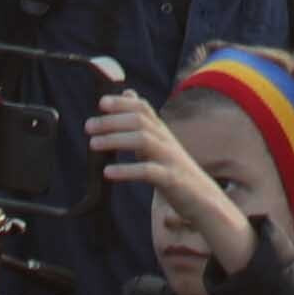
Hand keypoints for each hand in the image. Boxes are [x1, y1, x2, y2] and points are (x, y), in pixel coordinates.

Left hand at [95, 90, 257, 278]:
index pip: (143, 109)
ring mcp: (170, 159)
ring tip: (92, 145)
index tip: (101, 102)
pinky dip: (127, 170)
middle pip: (140, 121)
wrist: (205, 200)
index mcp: (163, 133)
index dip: (123, 103)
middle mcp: (167, 141)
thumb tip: (128, 94)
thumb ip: (143, 123)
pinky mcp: (171, 180)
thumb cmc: (176, 172)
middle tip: (88, 126)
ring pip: (144, 140)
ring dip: (116, 139)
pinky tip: (108, 173)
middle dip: (112, 120)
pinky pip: (148, 172)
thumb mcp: (160, 144)